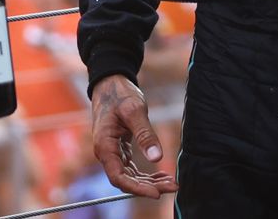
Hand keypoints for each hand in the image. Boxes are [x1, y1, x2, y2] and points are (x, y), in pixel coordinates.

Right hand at [89, 75, 177, 197]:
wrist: (110, 83)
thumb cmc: (119, 94)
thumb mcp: (134, 110)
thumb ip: (145, 134)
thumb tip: (157, 158)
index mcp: (105, 145)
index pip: (118, 177)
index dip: (136, 189)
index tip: (156, 194)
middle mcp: (106, 153)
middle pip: (126, 180)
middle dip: (149, 187)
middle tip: (172, 186)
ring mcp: (112, 152)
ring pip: (130, 176)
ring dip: (150, 182)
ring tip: (171, 183)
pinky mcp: (119, 149)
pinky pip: (132, 168)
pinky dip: (146, 174)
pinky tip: (162, 176)